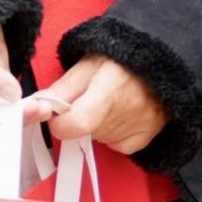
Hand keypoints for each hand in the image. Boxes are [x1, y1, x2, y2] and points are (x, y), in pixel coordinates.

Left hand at [44, 56, 167, 156]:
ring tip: (110, 98)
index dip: (60, 121)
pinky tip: (120, 112)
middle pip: (84, 130)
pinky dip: (112, 133)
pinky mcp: (144, 139)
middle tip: (91, 95)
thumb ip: (65, 85)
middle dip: (79, 116)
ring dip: (96, 123)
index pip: (76, 124)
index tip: (58, 111)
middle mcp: (126, 111)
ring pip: (98, 137)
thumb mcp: (91, 60)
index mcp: (111, 87)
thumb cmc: (124, 56)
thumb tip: (37, 106)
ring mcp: (138, 128)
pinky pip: (115, 145)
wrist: (164, 57)